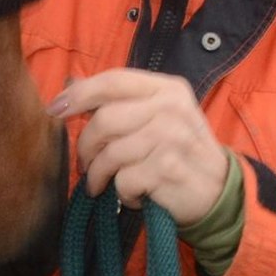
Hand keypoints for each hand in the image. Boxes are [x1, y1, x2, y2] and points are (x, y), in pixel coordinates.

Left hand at [48, 69, 230, 226]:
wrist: (220, 192)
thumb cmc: (180, 153)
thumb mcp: (159, 117)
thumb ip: (123, 102)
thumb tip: (71, 87)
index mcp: (167, 89)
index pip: (114, 81)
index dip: (79, 94)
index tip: (55, 109)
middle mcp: (171, 108)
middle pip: (105, 119)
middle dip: (86, 146)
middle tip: (85, 164)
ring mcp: (171, 137)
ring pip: (110, 152)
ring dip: (98, 175)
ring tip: (102, 184)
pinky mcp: (168, 168)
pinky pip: (123, 180)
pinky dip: (122, 193)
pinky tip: (135, 195)